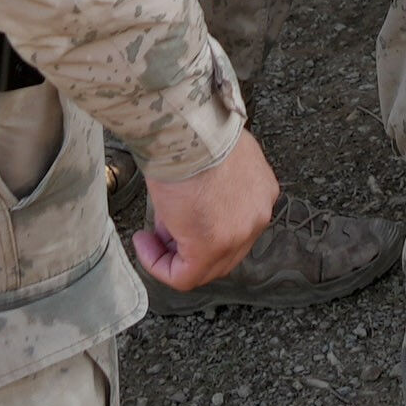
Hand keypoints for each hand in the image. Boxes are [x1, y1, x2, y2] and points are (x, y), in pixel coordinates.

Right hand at [134, 128, 280, 291]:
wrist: (186, 129)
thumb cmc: (194, 134)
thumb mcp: (212, 162)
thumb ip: (208, 194)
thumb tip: (181, 217)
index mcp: (261, 192)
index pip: (234, 227)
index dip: (199, 227)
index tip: (174, 219)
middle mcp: (258, 215)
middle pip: (224, 251)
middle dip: (187, 245)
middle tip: (159, 233)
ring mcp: (239, 234)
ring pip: (205, 266)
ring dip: (172, 255)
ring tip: (149, 237)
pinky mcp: (212, 246)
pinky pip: (185, 275)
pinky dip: (160, 266)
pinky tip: (144, 244)